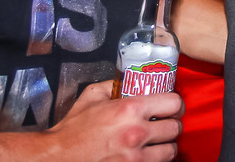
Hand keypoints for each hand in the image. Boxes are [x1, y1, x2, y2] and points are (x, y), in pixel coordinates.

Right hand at [43, 81, 183, 160]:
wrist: (58, 157)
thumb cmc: (73, 129)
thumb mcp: (92, 96)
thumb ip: (114, 85)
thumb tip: (130, 80)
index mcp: (130, 109)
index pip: (174, 103)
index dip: (174, 104)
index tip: (170, 106)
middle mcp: (137, 133)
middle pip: (176, 128)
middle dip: (171, 124)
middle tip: (164, 124)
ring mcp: (136, 156)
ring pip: (171, 150)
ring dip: (166, 145)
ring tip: (157, 142)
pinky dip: (155, 159)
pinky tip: (146, 154)